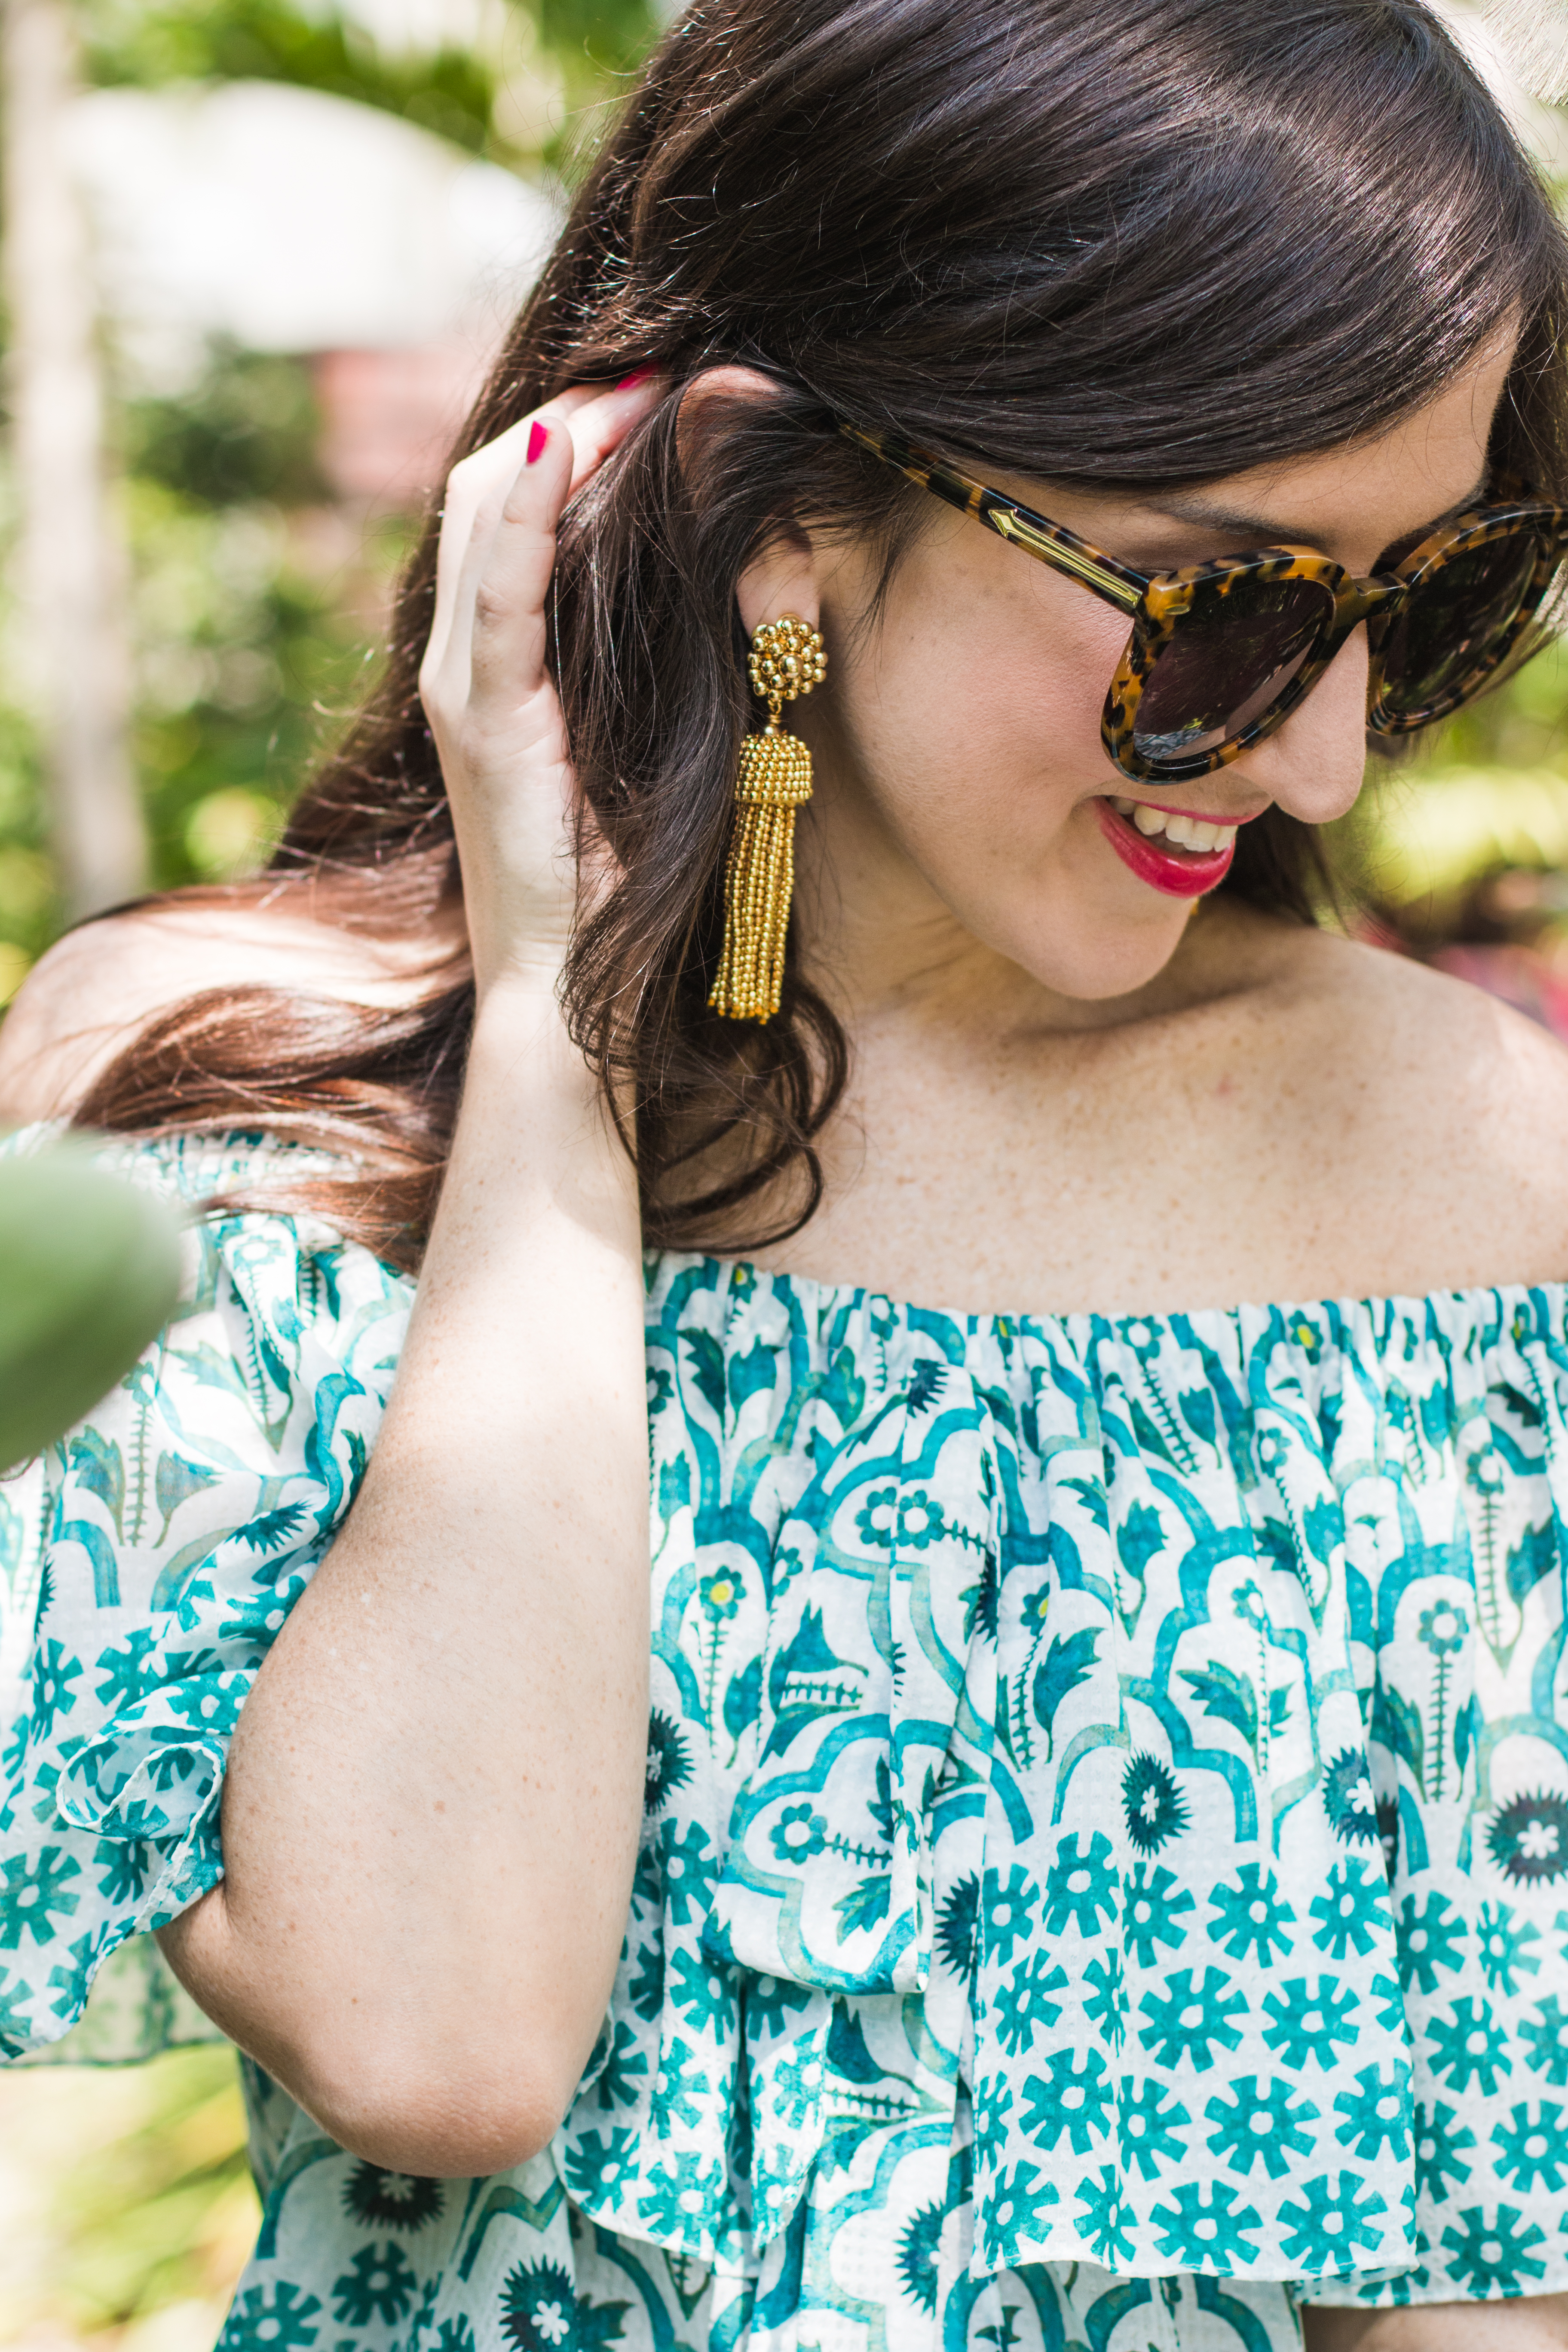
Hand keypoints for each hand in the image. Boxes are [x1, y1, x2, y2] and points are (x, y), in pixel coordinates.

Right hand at [420, 375, 661, 998]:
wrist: (564, 985)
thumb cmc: (613, 878)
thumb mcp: (639, 742)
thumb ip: (650, 665)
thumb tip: (729, 582)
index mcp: (495, 660)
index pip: (505, 504)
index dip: (570, 431)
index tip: (652, 384)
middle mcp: (463, 659)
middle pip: (481, 483)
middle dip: (567, 411)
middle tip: (654, 362)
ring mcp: (464, 687)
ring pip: (478, 513)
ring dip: (557, 435)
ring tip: (633, 382)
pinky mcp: (487, 720)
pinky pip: (496, 592)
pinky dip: (522, 514)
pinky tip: (560, 450)